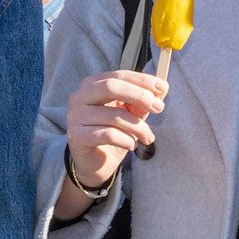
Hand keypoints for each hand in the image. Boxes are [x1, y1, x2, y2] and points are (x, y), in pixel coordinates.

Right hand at [57, 70, 164, 218]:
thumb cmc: (114, 132)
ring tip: (148, 138)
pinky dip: (125, 140)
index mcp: (93, 84)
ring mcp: (75, 116)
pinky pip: (108, 134)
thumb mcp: (131, 113)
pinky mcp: (76, 136)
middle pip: (111, 87)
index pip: (119, 75)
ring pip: (113, 115)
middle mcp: (80, 96)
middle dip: (139, 96)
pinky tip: (131, 145)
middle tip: (159, 108)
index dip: (142, 80)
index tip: (163, 88)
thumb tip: (162, 88)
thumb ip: (142, 101)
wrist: (96, 163)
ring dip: (138, 127)